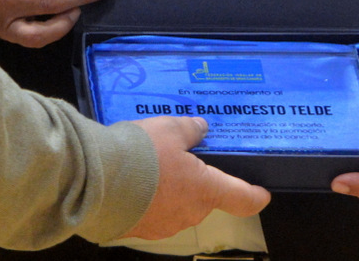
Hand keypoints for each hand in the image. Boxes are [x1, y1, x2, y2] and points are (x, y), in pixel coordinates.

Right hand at [118, 116, 270, 239]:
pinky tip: (132, 182)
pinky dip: (147, 199)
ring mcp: (165, 226)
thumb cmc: (141, 155)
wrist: (97, 181)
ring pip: (176, 205)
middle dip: (193, 180)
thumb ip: (190, 129)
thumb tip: (201, 128)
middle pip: (203, 198)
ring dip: (167, 190)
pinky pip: (152, 213)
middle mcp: (190, 213)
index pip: (242, 199)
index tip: (261, 194)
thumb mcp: (170, 128)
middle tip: (175, 157)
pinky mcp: (141, 231)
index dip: (254, 196)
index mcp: (205, 189)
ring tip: (146, 166)